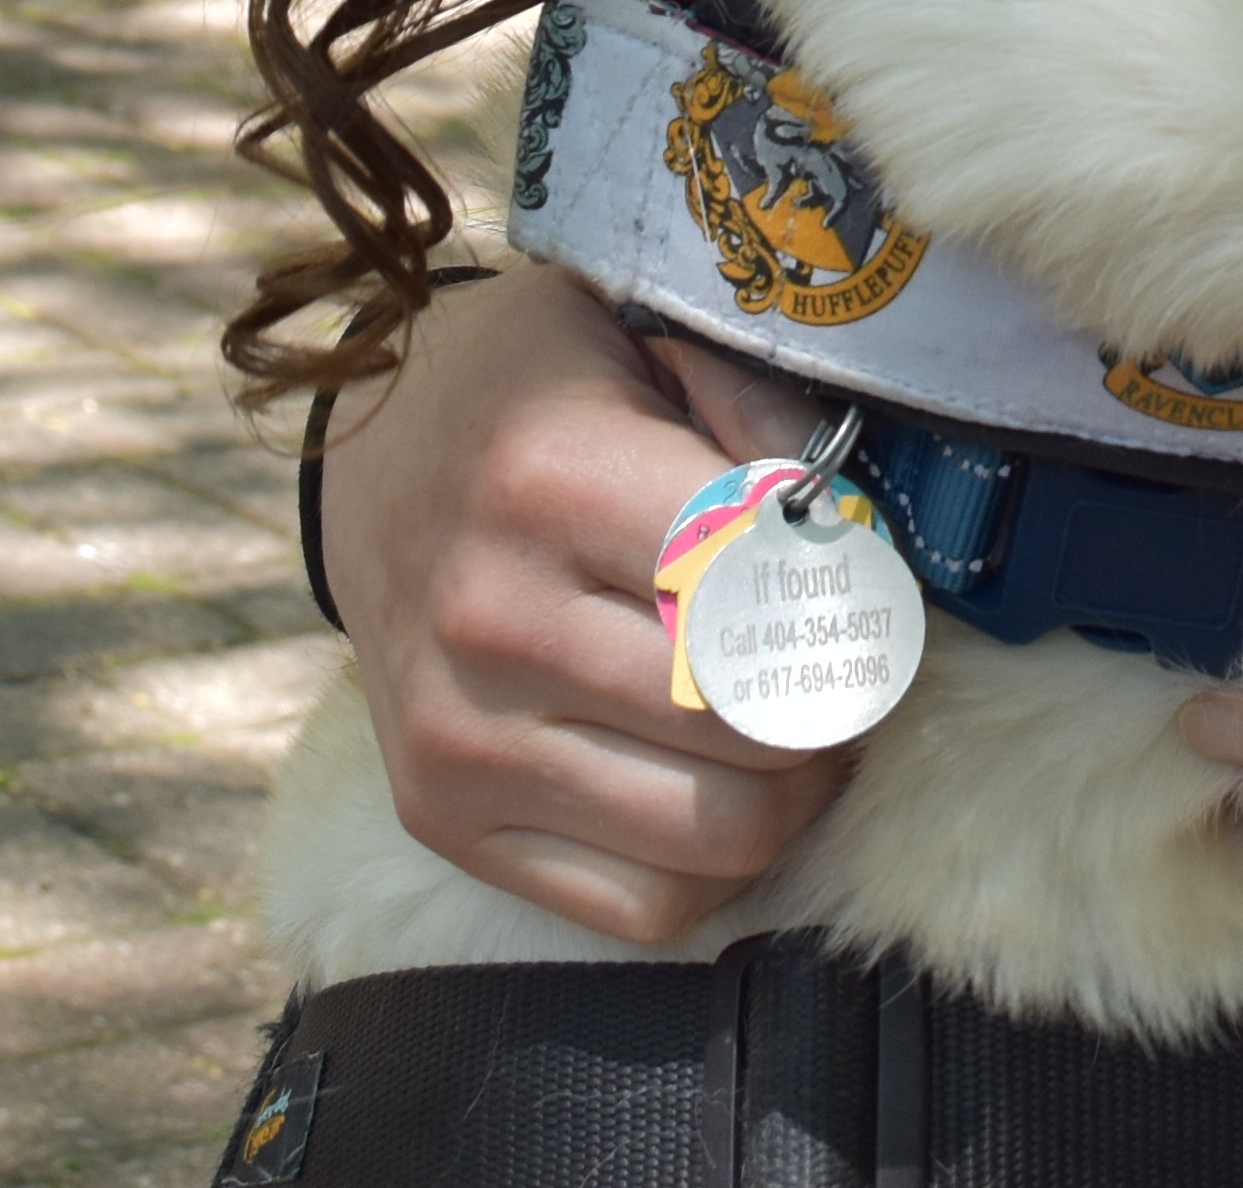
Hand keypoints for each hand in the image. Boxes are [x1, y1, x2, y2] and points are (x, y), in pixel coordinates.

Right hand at [310, 264, 852, 941]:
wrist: (374, 458)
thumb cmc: (538, 393)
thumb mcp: (646, 336)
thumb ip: (764, 413)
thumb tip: (855, 526)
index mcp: (552, 480)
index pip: (769, 587)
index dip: (855, 596)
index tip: (868, 584)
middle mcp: (493, 620)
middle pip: (758, 724)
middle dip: (841, 698)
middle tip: (850, 660)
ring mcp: (460, 740)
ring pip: (721, 834)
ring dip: (796, 789)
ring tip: (798, 721)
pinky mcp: (443, 822)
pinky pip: (646, 907)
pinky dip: (720, 864)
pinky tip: (725, 785)